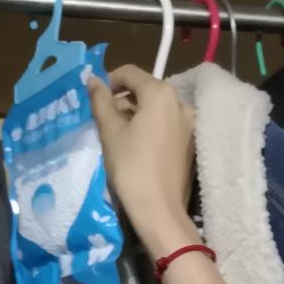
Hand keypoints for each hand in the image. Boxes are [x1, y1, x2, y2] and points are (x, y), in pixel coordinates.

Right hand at [88, 65, 197, 250]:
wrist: (159, 210)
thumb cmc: (131, 167)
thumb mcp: (110, 131)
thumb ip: (101, 101)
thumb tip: (93, 80)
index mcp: (161, 94)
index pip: (130, 73)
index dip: (109, 80)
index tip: (95, 97)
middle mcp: (180, 103)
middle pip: (146, 89)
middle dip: (123, 99)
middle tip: (105, 118)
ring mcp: (189, 124)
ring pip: (157, 108)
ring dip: (136, 113)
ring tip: (118, 133)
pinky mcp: (191, 143)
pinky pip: (167, 124)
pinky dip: (150, 127)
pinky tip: (137, 145)